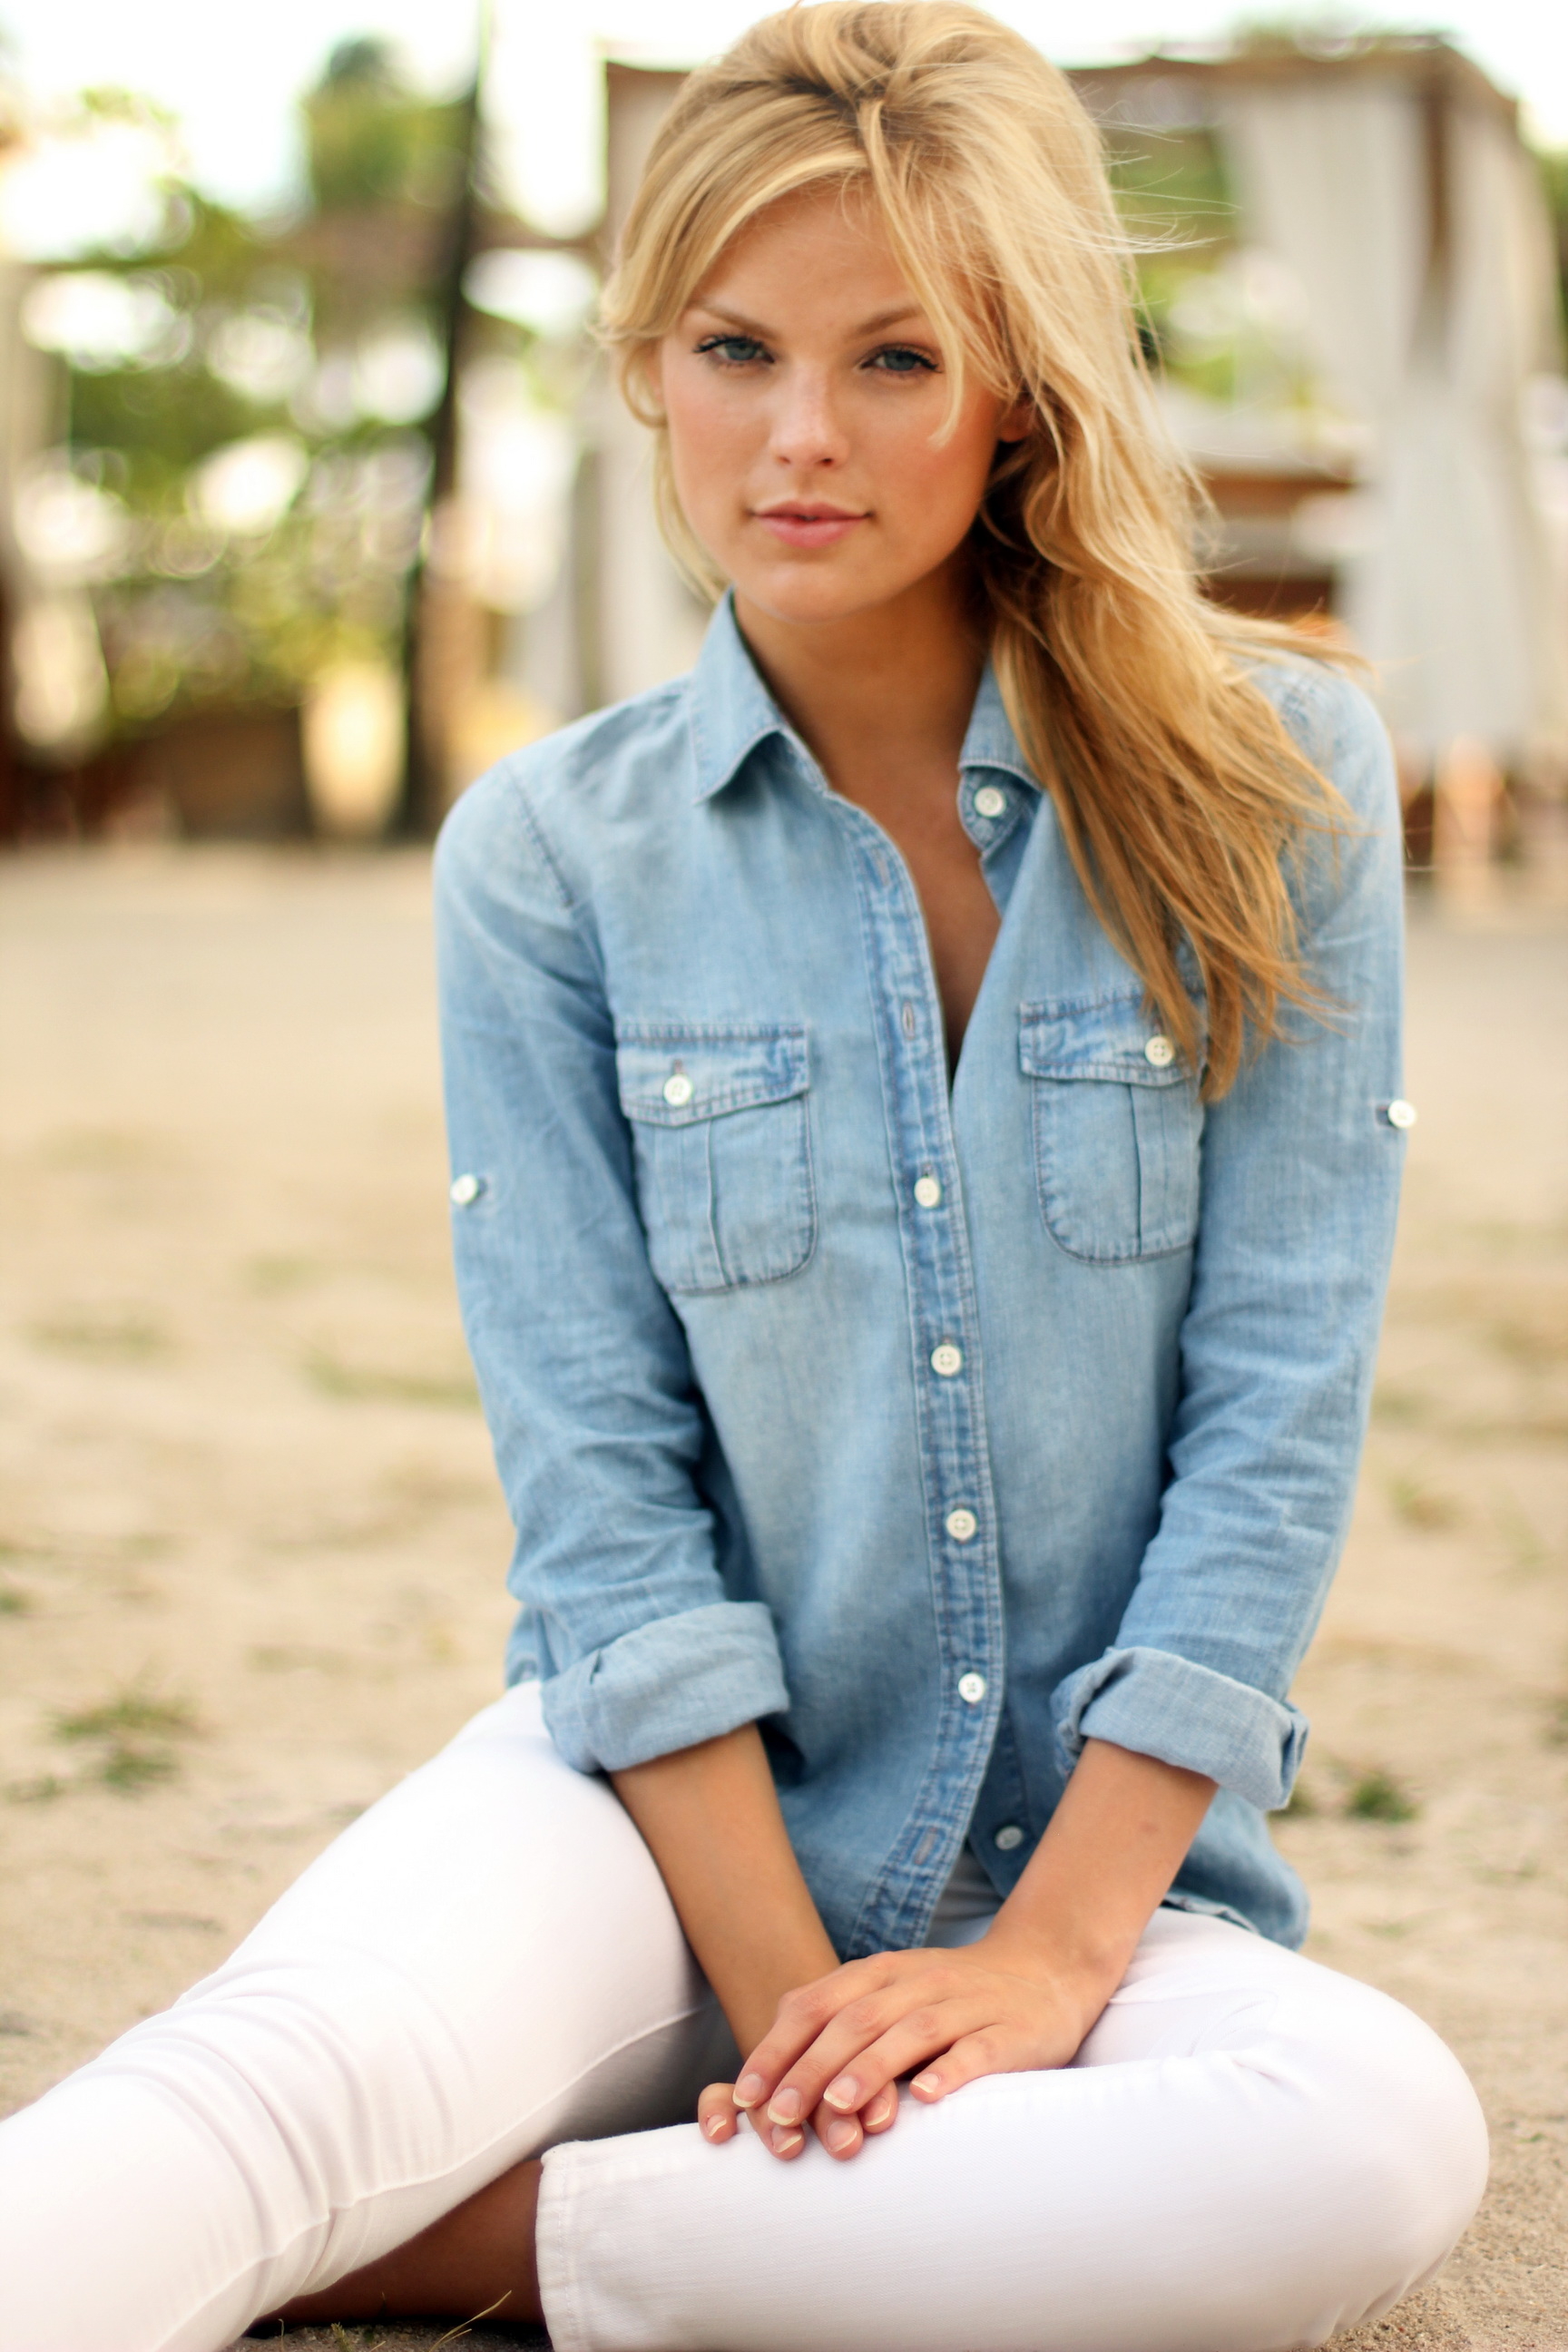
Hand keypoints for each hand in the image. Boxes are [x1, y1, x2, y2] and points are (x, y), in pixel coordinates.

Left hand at [694, 1924, 1110, 2164]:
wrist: (1045, 1972)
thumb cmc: (950, 2000)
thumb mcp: (891, 1999)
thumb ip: (839, 2028)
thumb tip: (769, 2084)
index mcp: (881, 1973)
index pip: (817, 2003)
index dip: (778, 2048)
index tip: (746, 2096)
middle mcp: (919, 1981)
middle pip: (857, 2019)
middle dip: (813, 2068)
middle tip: (780, 2116)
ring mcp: (967, 2004)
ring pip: (913, 2031)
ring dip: (873, 2068)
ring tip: (840, 2108)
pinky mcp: (1010, 2032)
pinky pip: (978, 2049)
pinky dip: (951, 2071)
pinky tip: (926, 2097)